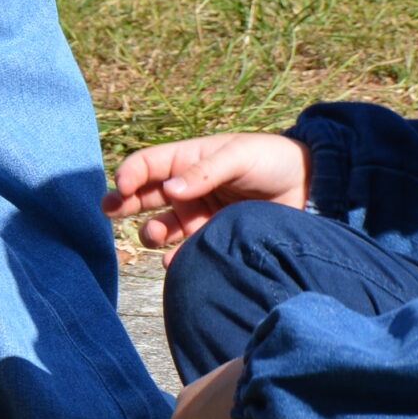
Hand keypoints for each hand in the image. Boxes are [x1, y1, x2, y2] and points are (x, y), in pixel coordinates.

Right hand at [104, 132, 310, 262]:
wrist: (308, 187)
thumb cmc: (270, 159)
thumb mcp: (239, 156)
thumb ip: (205, 172)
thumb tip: (170, 188)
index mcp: (187, 159)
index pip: (147, 164)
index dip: (129, 173)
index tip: (121, 187)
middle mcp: (186, 187)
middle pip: (144, 196)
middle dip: (122, 203)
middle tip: (109, 212)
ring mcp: (198, 213)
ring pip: (161, 226)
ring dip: (152, 232)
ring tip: (156, 237)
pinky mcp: (214, 237)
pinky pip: (186, 250)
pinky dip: (177, 258)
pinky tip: (173, 262)